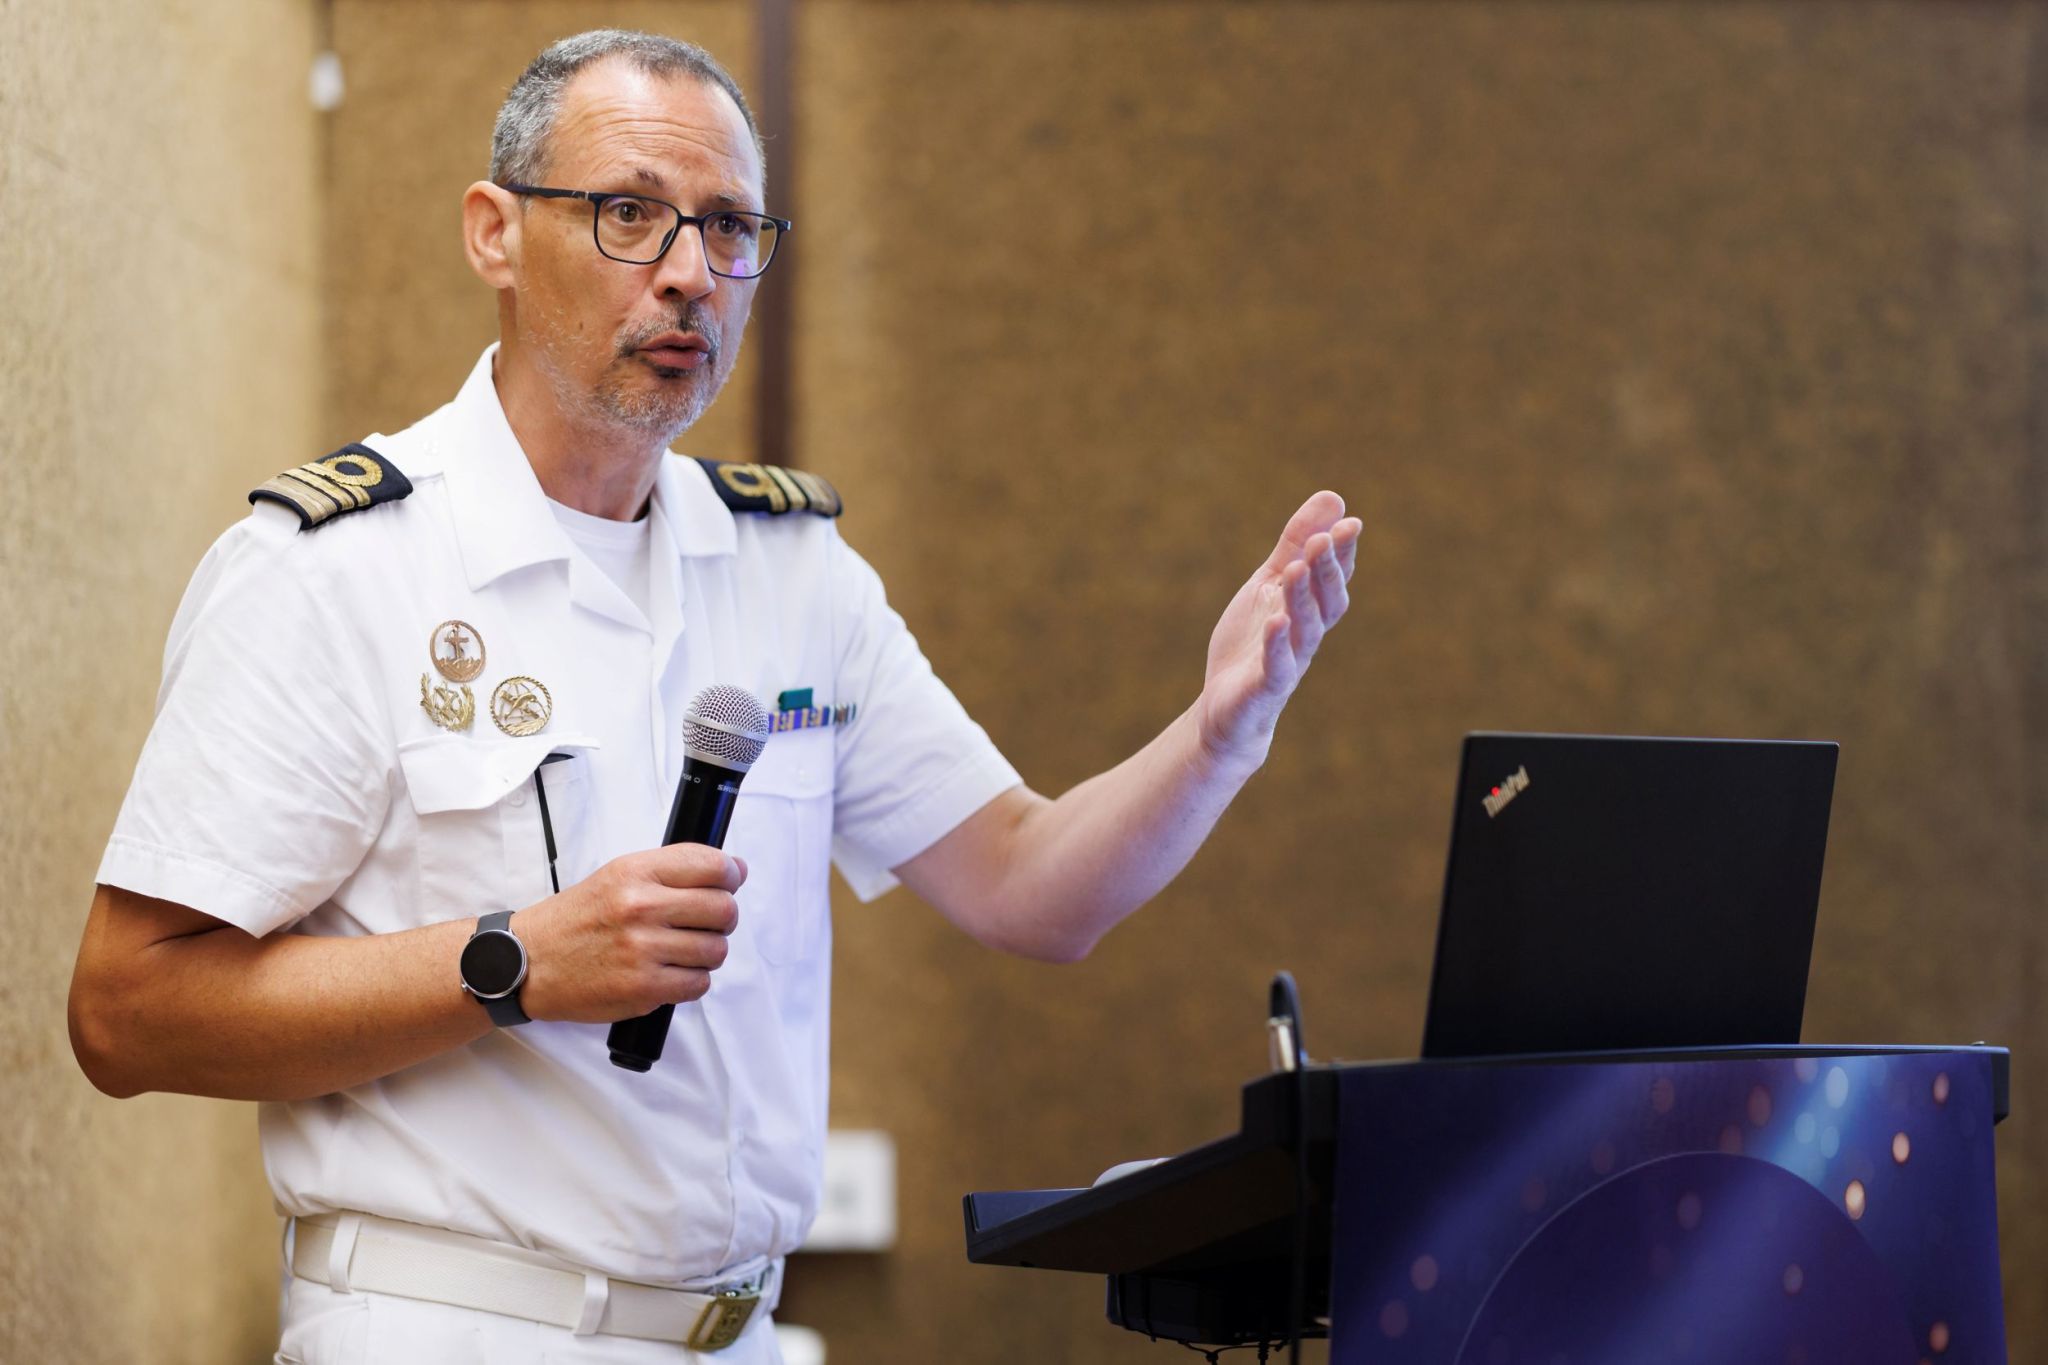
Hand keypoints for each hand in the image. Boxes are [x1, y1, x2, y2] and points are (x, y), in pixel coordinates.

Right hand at [510, 846, 747, 1022]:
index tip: (728, 883)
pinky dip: (691, 980)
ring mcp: (642, 950)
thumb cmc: (576, 920)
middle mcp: (640, 908)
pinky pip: (699, 984)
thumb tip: (736, 869)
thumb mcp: (617, 876)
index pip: (711, 865)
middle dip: (723, 917)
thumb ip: (673, 870)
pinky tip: (669, 972)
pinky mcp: (643, 989)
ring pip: (716, 950)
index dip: (730, 875)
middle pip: (723, 909)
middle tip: (704, 923)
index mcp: (635, 872)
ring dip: (707, 952)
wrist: (528, 962)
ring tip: (680, 950)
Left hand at [1195, 491, 1361, 767]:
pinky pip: (1277, 665)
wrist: (1228, 707)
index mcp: (1310, 609)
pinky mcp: (1266, 687)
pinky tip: (1275, 620)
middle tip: (1326, 537)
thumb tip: (1334, 497)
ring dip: (1303, 597)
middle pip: (1326, 601)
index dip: (1342, 554)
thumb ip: (1296, 545)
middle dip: (1327, 569)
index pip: (1334, 579)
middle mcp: (1307, 634)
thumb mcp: (1270, 584)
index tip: (1349, 523)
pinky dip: (1277, 643)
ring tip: (1297, 567)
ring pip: (1304, 628)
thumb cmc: (1253, 642)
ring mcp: (1289, 661)